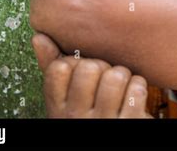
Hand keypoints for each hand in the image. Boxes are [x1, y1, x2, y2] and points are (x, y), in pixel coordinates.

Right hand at [32, 33, 151, 117]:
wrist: (111, 142)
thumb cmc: (88, 115)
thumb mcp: (65, 99)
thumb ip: (51, 68)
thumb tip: (39, 37)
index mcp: (58, 109)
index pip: (59, 68)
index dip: (75, 62)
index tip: (81, 72)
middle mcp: (77, 118)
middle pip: (89, 68)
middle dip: (102, 67)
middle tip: (104, 79)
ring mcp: (104, 122)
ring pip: (115, 76)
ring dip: (123, 76)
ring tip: (120, 86)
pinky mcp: (131, 122)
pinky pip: (137, 87)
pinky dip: (138, 87)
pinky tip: (132, 96)